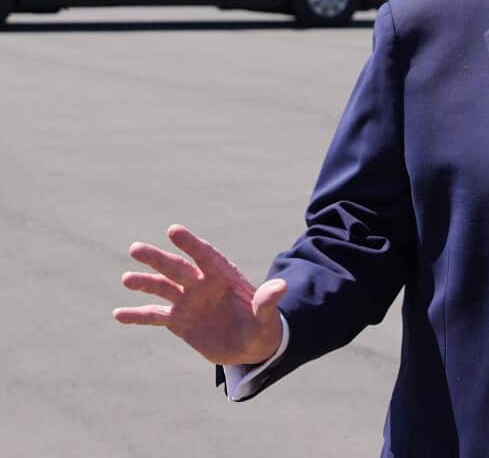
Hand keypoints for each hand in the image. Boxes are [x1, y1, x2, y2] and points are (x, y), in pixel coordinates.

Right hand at [113, 224, 285, 365]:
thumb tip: (281, 286)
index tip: (173, 230)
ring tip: (127, 279)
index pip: (205, 255)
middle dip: (158, 259)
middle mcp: (201, 284)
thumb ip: (268, 302)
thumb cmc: (262, 327)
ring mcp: (187, 301)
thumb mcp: (267, 318)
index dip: (191, 243)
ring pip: (162, 287)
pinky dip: (137, 315)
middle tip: (136, 248)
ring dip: (144, 282)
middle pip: (177, 268)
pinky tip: (118, 314)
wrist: (251, 346)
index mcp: (223, 277)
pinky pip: (154, 315)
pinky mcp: (178, 320)